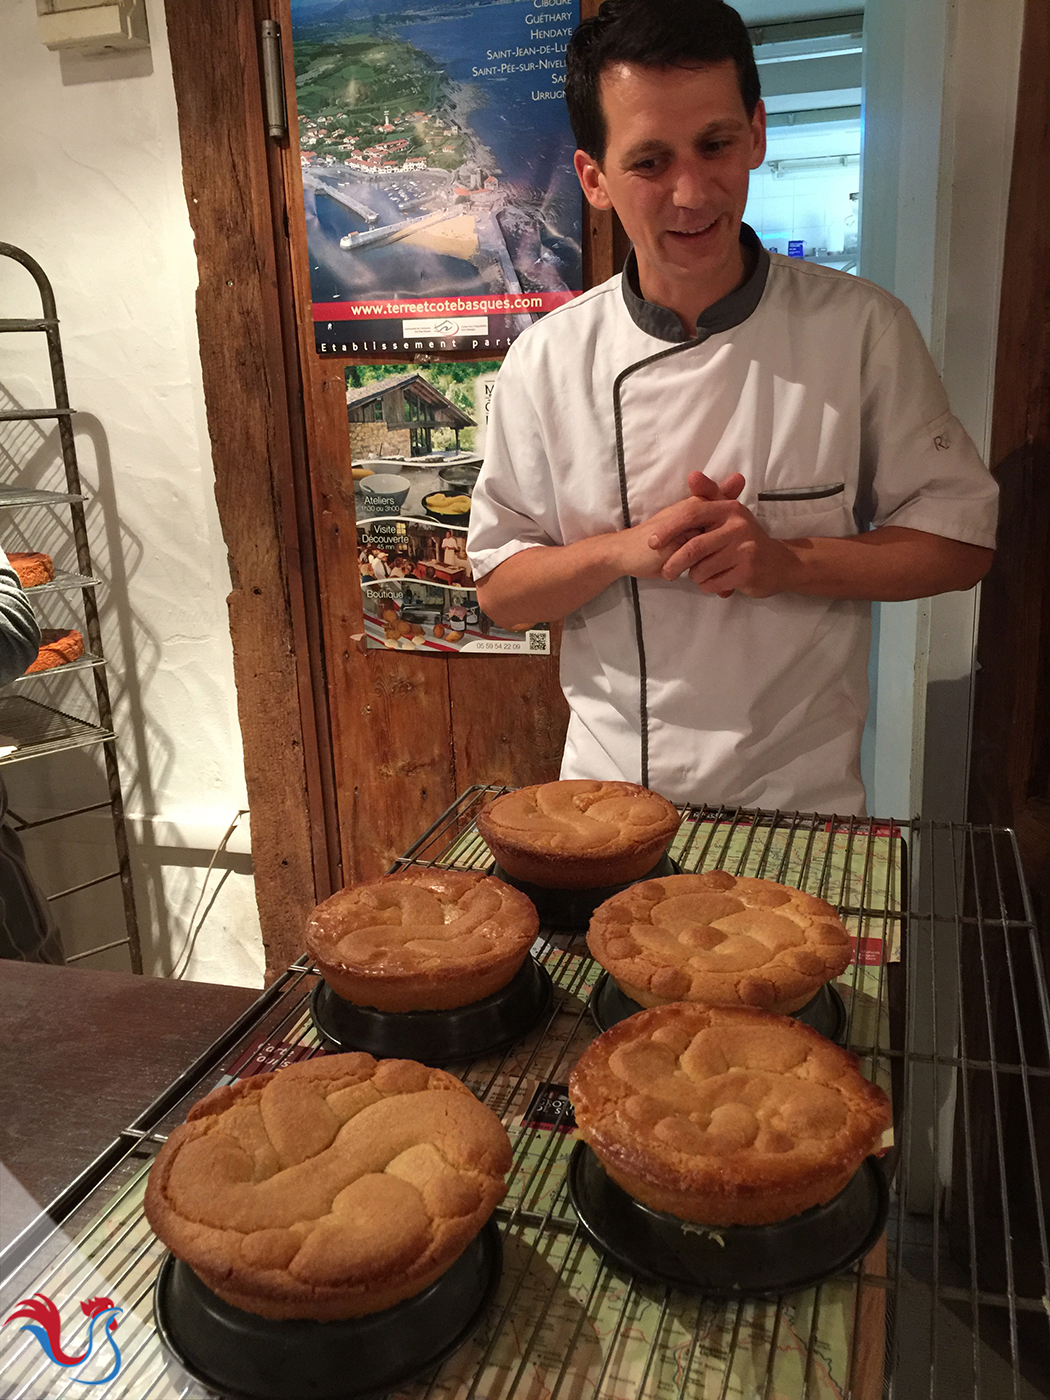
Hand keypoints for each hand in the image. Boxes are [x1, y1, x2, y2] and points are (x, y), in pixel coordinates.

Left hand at [647, 489, 799, 597]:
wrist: (779, 563)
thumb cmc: (744, 538)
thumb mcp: (728, 513)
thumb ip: (708, 495)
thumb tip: (692, 475)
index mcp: (729, 509)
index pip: (692, 514)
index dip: (669, 529)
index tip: (652, 543)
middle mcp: (739, 526)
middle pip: (694, 547)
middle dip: (674, 563)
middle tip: (666, 572)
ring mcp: (745, 550)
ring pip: (702, 569)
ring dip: (694, 576)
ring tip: (697, 575)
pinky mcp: (748, 572)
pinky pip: (713, 583)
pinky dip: (706, 586)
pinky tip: (711, 583)